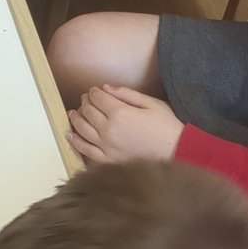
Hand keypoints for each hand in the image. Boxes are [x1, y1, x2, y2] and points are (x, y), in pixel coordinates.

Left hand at [67, 85, 184, 164]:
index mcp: (119, 113)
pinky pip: (86, 151)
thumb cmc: (166, 127)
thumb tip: (105, 88)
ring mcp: (107, 147)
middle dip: (85, 102)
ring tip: (73, 113)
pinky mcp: (108, 160)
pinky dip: (76, 141)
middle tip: (86, 99)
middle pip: (87, 111)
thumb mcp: (150, 103)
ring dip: (76, 118)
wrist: (178, 153)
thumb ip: (126, 94)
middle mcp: (108, 130)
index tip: (95, 91)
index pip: (97, 98)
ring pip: (82, 129)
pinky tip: (70, 135)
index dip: (94, 92)